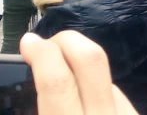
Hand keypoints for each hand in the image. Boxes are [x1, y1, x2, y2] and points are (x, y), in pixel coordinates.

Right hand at [20, 32, 137, 114]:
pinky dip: (101, 93)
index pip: (57, 80)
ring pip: (106, 77)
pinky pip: (118, 96)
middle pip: (91, 58)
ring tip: (67, 80)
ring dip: (83, 70)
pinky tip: (90, 105)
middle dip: (66, 40)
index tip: (29, 42)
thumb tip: (39, 71)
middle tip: (48, 45)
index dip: (41, 53)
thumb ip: (46, 105)